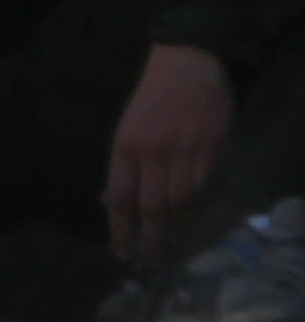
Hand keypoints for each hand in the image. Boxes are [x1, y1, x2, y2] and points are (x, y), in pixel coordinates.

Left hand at [108, 43, 234, 257]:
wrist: (186, 64)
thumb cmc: (152, 100)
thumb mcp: (127, 128)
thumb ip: (123, 167)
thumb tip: (108, 202)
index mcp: (124, 145)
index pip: (120, 196)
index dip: (121, 228)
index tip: (122, 252)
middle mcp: (152, 150)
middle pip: (152, 206)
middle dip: (152, 238)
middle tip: (155, 257)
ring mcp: (184, 150)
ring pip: (180, 200)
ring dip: (177, 221)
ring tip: (174, 232)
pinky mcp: (211, 147)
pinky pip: (204, 185)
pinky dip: (198, 202)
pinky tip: (195, 209)